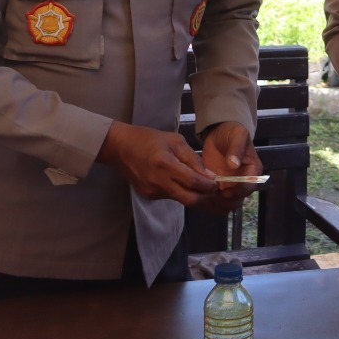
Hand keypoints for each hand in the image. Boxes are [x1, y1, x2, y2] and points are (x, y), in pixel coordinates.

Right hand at [97, 121, 217, 204]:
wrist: (120, 148)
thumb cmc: (149, 139)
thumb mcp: (175, 141)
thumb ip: (193, 159)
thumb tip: (210, 176)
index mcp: (165, 164)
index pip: (193, 182)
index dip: (208, 186)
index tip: (217, 183)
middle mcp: (158, 181)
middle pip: (189, 199)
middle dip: (204, 196)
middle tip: (211, 189)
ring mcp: (152, 191)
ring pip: (180, 199)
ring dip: (192, 194)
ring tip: (198, 183)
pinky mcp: (148, 195)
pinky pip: (170, 197)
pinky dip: (179, 191)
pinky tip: (179, 181)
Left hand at [199, 122, 263, 213]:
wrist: (220, 135)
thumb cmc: (231, 133)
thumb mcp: (237, 135)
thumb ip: (236, 148)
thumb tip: (234, 164)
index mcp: (253, 171)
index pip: (249, 187)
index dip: (237, 191)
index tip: (224, 189)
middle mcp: (244, 183)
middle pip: (238, 201)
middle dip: (224, 200)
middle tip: (210, 193)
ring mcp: (231, 187)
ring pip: (227, 206)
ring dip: (216, 204)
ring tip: (204, 194)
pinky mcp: (219, 189)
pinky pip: (216, 204)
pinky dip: (209, 204)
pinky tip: (200, 195)